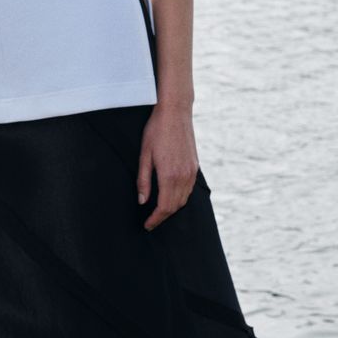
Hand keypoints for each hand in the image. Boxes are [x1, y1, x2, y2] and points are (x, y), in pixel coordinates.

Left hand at [137, 100, 197, 230]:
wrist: (175, 112)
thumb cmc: (156, 131)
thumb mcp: (144, 155)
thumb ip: (143, 180)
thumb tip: (142, 201)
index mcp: (169, 175)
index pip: (164, 207)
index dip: (155, 219)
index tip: (147, 225)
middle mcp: (183, 176)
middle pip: (175, 207)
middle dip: (163, 217)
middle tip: (151, 222)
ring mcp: (191, 172)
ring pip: (184, 200)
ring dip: (172, 208)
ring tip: (159, 212)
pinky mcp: (195, 166)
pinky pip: (189, 189)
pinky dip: (180, 198)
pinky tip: (171, 196)